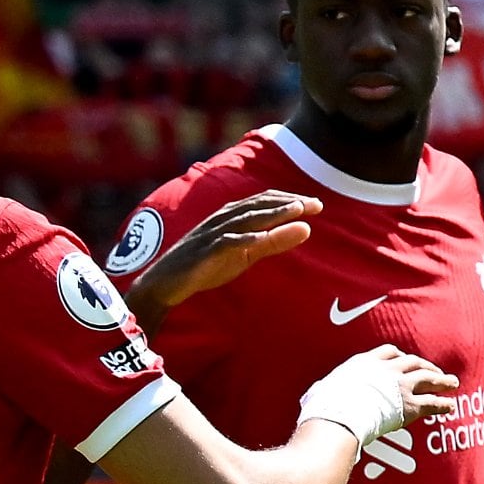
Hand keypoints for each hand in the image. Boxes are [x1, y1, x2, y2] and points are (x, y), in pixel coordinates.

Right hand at [135, 190, 318, 316]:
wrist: (166, 283)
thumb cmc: (208, 264)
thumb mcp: (247, 254)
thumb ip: (274, 241)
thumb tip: (306, 229)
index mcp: (233, 217)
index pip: (264, 201)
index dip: (290, 199)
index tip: (317, 204)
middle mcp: (223, 219)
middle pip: (258, 205)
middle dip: (286, 203)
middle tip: (315, 204)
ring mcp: (212, 234)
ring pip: (245, 219)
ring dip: (271, 214)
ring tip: (296, 212)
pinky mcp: (203, 252)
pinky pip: (225, 243)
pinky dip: (243, 239)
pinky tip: (261, 239)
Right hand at [293, 343, 459, 448]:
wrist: (339, 415)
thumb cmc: (325, 407)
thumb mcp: (322, 391)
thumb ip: (324, 392)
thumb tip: (312, 399)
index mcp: (365, 363)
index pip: (388, 352)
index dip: (400, 357)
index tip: (405, 360)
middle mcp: (386, 370)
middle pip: (412, 362)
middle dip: (426, 366)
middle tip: (435, 371)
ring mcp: (400, 386)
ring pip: (428, 378)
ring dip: (442, 380)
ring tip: (453, 383)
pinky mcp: (410, 405)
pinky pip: (432, 401)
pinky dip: (443, 403)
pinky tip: (451, 405)